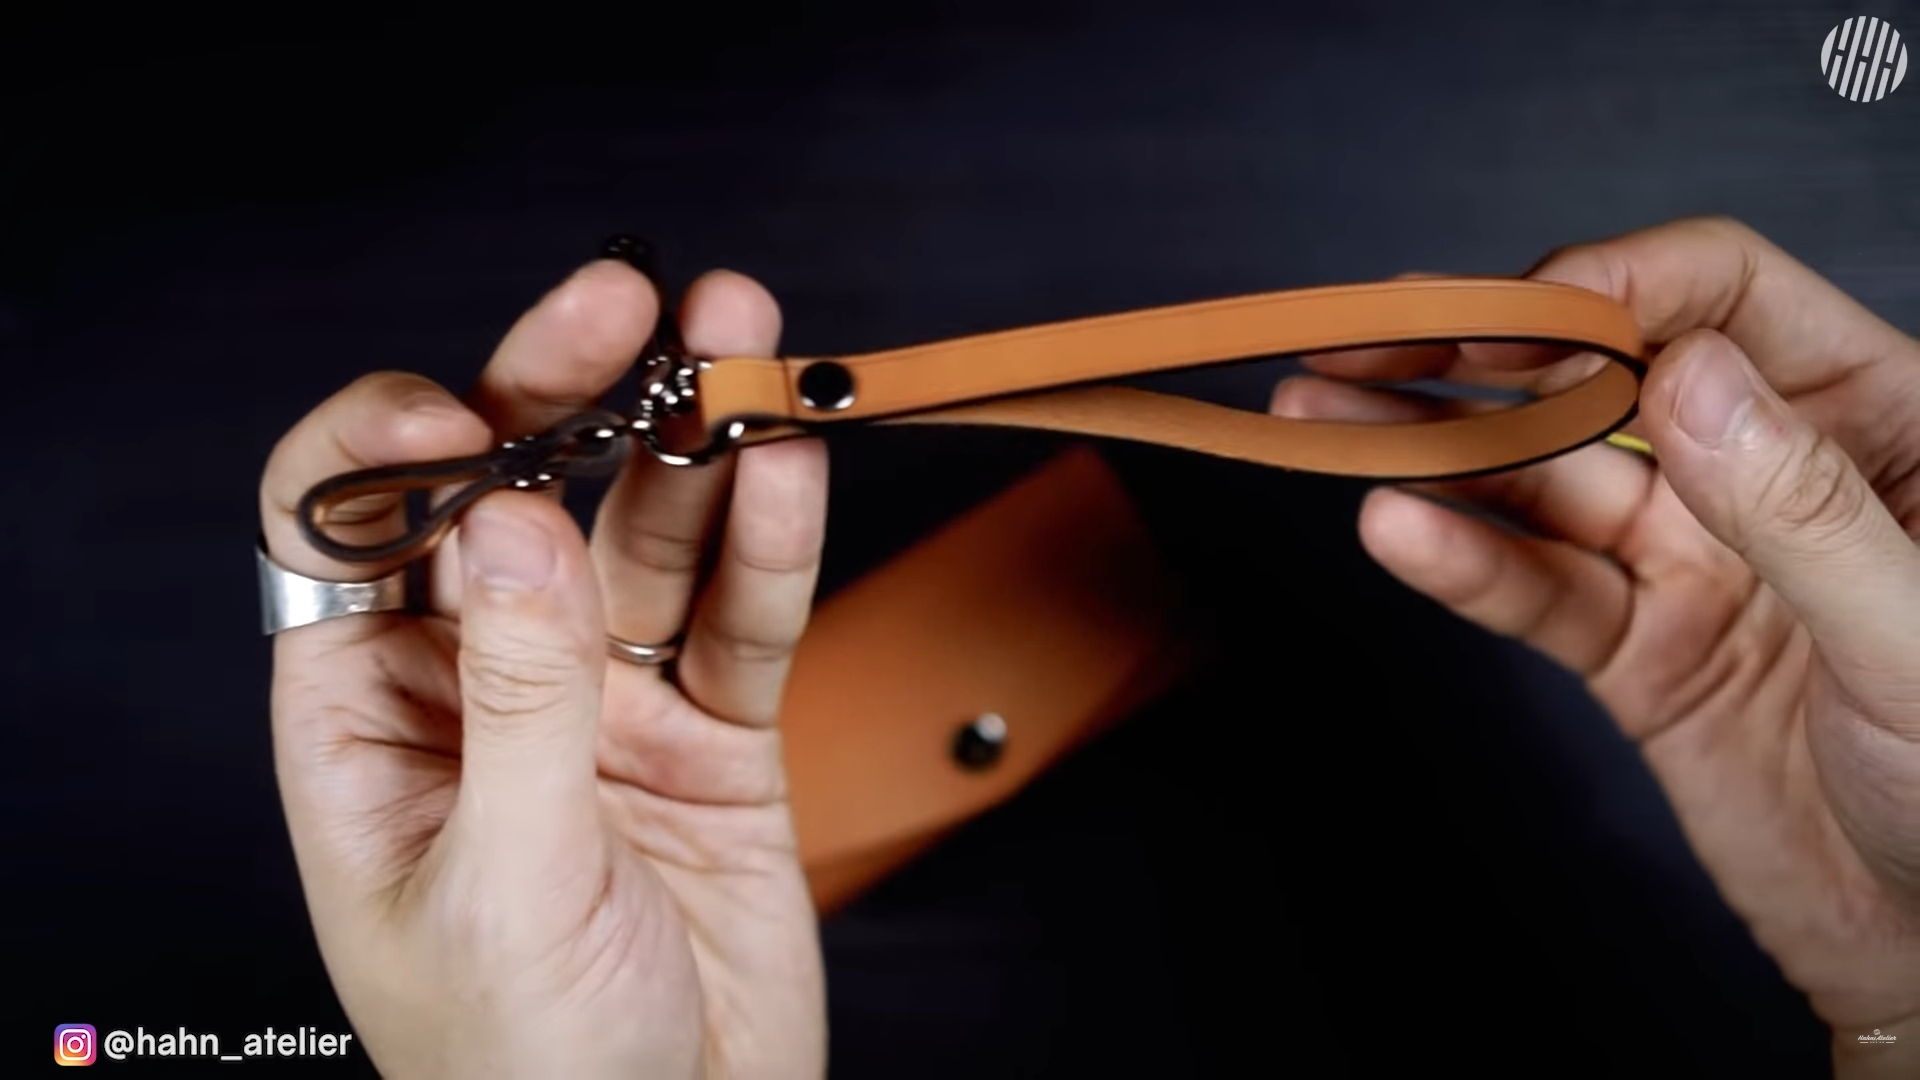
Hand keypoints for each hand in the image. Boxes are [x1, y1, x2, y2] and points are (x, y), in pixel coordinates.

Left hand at [258, 253, 828, 1078]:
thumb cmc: (531, 1074)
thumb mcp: (503, 887)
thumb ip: (515, 701)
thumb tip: (510, 523)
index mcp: (372, 728)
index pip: (348, 535)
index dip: (392, 447)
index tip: (468, 413)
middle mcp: (486, 694)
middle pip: (514, 498)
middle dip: (565, 391)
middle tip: (627, 301)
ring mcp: (604, 709)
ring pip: (646, 538)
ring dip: (694, 439)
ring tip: (743, 346)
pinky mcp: (713, 738)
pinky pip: (742, 620)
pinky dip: (773, 547)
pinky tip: (790, 469)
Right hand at [1270, 217, 1919, 1076]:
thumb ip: (1802, 504)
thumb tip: (1683, 370)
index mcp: (1874, 420)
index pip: (1723, 296)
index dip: (1609, 288)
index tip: (1511, 315)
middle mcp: (1761, 471)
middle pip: (1600, 376)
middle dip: (1473, 352)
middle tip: (1357, 339)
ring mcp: (1690, 559)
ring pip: (1542, 481)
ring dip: (1427, 450)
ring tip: (1318, 420)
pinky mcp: (1635, 649)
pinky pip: (1537, 592)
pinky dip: (1462, 564)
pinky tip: (1394, 531)